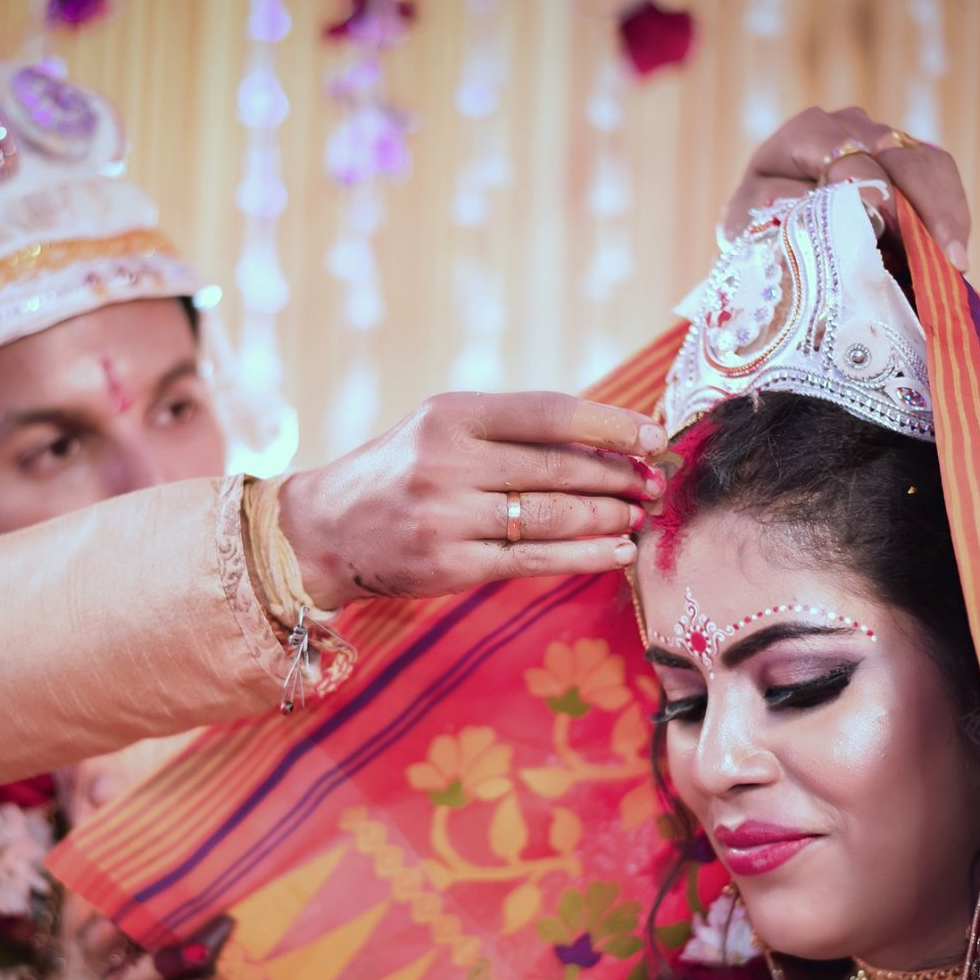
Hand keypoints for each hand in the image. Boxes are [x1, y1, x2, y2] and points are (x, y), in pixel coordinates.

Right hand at [280, 391, 665, 609]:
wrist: (325, 531)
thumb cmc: (399, 472)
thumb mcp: (442, 430)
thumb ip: (510, 432)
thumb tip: (606, 441)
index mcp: (450, 415)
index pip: (549, 413)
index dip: (610, 424)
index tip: (653, 436)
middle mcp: (447, 462)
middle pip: (559, 468)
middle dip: (618, 476)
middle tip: (654, 483)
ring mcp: (448, 517)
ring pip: (553, 516)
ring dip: (609, 516)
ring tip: (638, 515)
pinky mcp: (452, 566)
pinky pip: (536, 561)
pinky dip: (586, 556)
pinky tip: (616, 552)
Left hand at [725, 106, 971, 270]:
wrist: (773, 235)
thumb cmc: (761, 235)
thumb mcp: (758, 231)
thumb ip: (792, 222)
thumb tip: (850, 225)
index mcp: (804, 136)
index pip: (845, 154)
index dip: (868, 187)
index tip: (885, 222)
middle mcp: (848, 126)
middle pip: (896, 154)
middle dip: (921, 206)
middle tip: (941, 256)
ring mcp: (885, 139)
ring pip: (928, 164)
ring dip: (944, 215)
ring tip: (954, 265)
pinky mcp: (911, 160)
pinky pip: (942, 179)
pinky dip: (950, 218)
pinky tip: (955, 258)